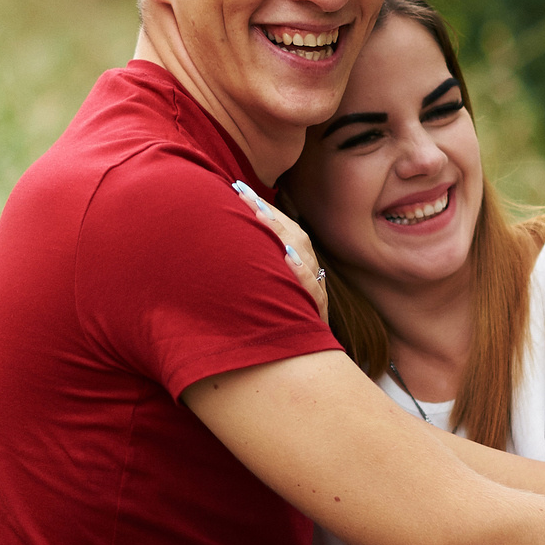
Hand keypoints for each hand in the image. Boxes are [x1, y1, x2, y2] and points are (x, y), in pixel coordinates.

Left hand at [232, 180, 328, 319]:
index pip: (279, 227)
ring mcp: (313, 288)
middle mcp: (306, 269)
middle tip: (243, 193)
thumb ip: (255, 265)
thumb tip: (228, 242)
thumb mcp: (265, 291)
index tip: (237, 188)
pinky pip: (312, 287)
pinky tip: (287, 258)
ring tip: (261, 215)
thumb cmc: (276, 319)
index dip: (260, 207)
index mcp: (294, 261)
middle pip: (291, 234)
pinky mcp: (316, 309)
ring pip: (301, 254)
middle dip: (267, 213)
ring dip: (282, 234)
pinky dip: (300, 272)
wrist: (298, 355)